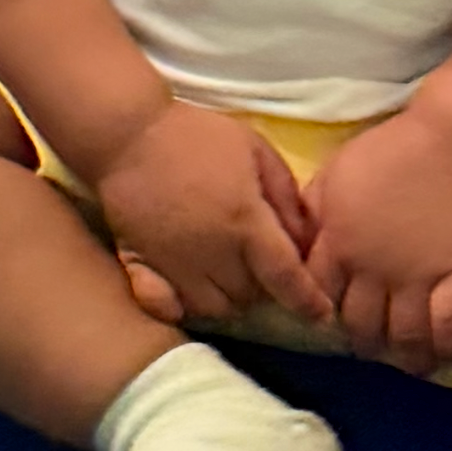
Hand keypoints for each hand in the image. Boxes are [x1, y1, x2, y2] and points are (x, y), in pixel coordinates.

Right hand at [94, 100, 334, 328]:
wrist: (130, 135)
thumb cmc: (198, 137)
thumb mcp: (255, 149)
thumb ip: (284, 194)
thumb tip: (304, 238)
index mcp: (245, 222)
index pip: (285, 276)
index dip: (308, 301)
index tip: (322, 315)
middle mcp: (213, 253)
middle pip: (250, 298)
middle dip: (263, 287)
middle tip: (260, 261)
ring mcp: (175, 266)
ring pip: (213, 310)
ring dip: (228, 298)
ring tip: (228, 272)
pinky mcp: (141, 268)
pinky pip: (167, 308)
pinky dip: (183, 308)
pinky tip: (188, 291)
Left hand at [305, 109, 451, 376]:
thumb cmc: (393, 147)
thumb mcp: (338, 170)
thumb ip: (316, 208)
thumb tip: (302, 236)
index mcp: (340, 243)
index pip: (319, 294)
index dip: (322, 308)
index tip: (331, 313)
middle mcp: (376, 271)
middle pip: (361, 326)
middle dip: (362, 340)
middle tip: (371, 342)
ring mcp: (421, 278)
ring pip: (405, 338)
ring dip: (403, 355)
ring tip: (407, 359)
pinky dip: (447, 346)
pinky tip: (444, 352)